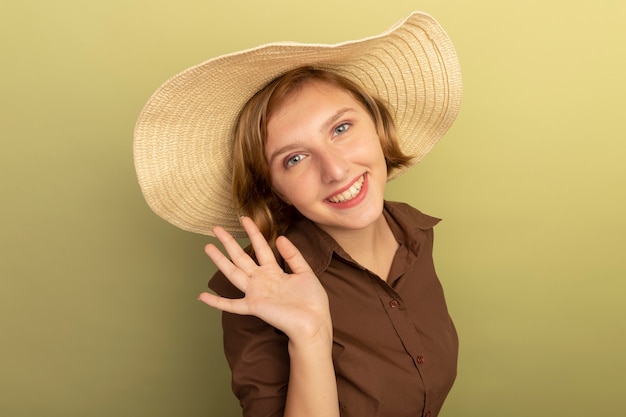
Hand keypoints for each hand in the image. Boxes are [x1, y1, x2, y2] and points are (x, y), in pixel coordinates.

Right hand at [198, 217, 331, 343]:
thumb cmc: (312, 301)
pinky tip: (202, 296)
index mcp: (274, 272)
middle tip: (216, 228)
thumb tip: (280, 237)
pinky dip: (217, 301)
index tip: (244, 218)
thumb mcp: (305, 272)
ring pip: (234, 273)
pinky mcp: (254, 307)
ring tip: (207, 247)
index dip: (253, 233)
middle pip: (241, 257)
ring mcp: (256, 293)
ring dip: (220, 261)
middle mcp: (262, 280)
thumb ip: (292, 255)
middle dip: (229, 242)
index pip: (261, 247)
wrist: (314, 323)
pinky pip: (232, 305)